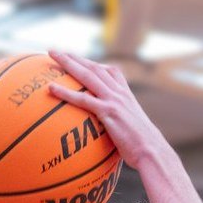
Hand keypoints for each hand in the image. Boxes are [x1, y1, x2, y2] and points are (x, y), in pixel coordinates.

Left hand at [46, 52, 156, 170]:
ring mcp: (113, 100)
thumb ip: (121, 126)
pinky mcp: (108, 112)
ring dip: (68, 63)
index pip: (110, 72)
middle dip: (75, 57)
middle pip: (94, 68)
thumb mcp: (133, 131)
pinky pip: (83, 99)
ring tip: (52, 55)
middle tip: (57, 51)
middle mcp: (119, 93)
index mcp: (126, 95)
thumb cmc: (143, 148)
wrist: (151, 150)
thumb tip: (115, 136)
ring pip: (87, 76)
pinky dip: (65, 92)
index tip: (81, 60)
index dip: (94, 64)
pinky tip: (51, 88)